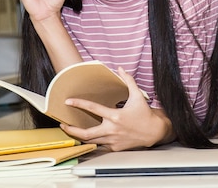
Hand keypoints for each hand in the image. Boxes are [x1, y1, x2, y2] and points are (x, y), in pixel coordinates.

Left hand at [60, 68, 174, 150]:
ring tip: (72, 132)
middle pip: (86, 133)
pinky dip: (94, 141)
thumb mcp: (137, 96)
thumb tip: (120, 69)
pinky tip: (89, 137)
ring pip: (91, 141)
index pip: (93, 108)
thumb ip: (128, 81)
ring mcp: (113, 140)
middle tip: (63, 125)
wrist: (154, 132)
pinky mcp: (115, 147)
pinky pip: (101, 145)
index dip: (79, 104)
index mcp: (115, 116)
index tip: (69, 101)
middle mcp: (112, 129)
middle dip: (72, 130)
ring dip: (80, 136)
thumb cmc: (145, 114)